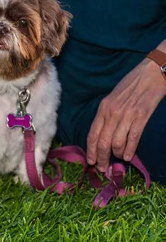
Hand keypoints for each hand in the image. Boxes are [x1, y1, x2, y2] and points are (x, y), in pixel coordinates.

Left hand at [87, 57, 165, 171]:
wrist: (150, 74)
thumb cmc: (130, 86)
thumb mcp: (112, 98)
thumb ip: (107, 115)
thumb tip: (102, 134)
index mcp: (103, 108)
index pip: (92, 134)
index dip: (90, 150)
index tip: (90, 161)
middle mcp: (112, 113)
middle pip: (103, 142)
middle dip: (101, 158)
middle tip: (102, 168)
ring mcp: (127, 115)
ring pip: (116, 143)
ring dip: (116, 154)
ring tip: (118, 158)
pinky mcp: (141, 117)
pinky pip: (133, 138)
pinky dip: (129, 150)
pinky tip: (128, 156)